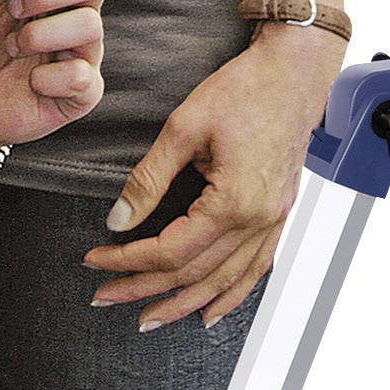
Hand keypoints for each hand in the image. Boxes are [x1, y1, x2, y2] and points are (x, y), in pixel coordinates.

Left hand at [83, 20, 344, 330]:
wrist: (294, 72)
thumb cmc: (244, 89)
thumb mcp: (184, 127)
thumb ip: (149, 178)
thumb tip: (119, 220)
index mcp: (233, 202)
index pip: (170, 251)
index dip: (128, 260)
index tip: (95, 259)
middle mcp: (258, 220)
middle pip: (194, 274)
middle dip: (144, 289)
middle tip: (105, 295)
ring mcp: (274, 221)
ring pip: (225, 281)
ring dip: (184, 304)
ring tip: (149, 317)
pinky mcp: (279, 214)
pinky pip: (256, 269)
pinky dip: (231, 295)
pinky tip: (210, 309)